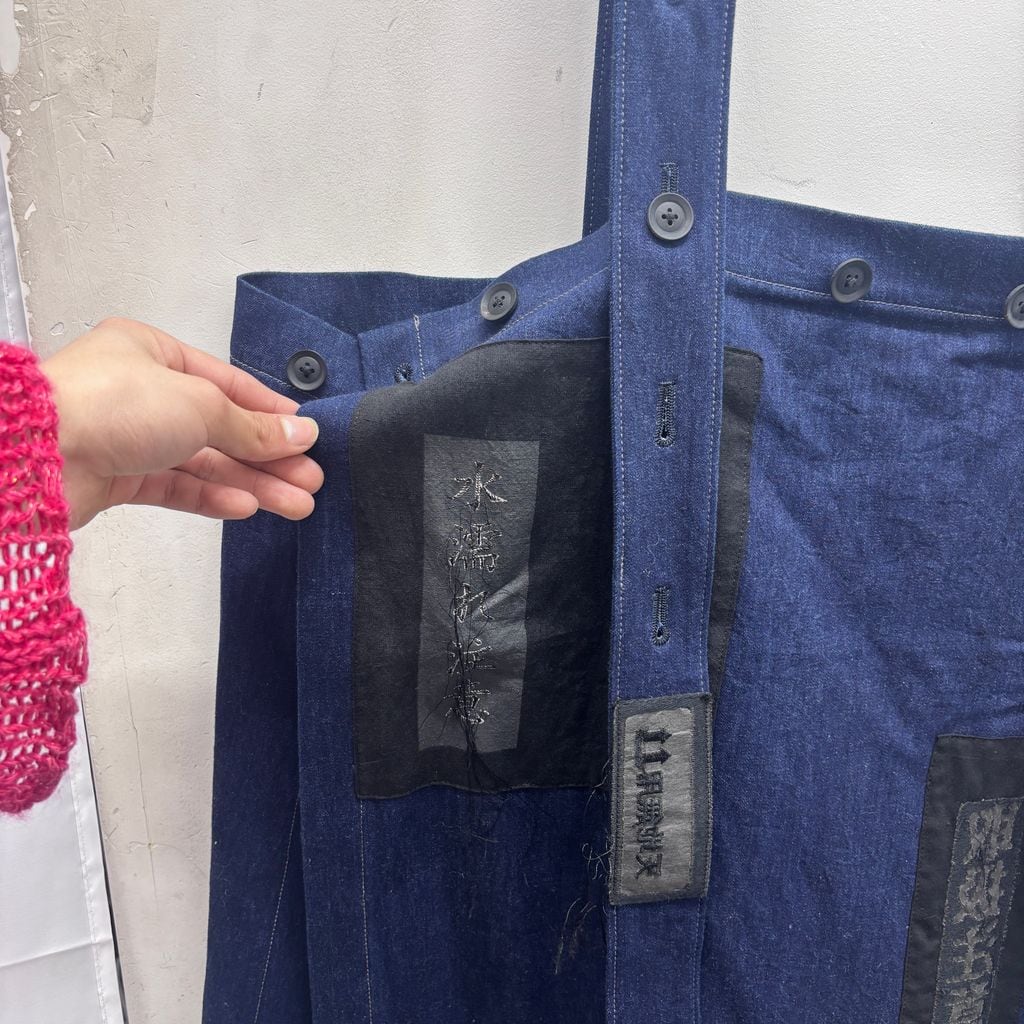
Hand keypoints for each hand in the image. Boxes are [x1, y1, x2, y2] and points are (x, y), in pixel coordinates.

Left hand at [41, 317, 323, 529]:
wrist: (33, 458)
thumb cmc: (102, 405)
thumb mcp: (200, 404)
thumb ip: (252, 426)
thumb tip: (298, 433)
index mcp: (152, 352)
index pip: (227, 383)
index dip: (269, 411)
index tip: (304, 435)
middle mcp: (138, 392)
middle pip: (219, 427)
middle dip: (267, 456)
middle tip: (308, 478)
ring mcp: (125, 436)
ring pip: (201, 462)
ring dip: (250, 482)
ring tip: (293, 503)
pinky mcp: (114, 477)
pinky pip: (174, 487)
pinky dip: (211, 497)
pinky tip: (246, 506)